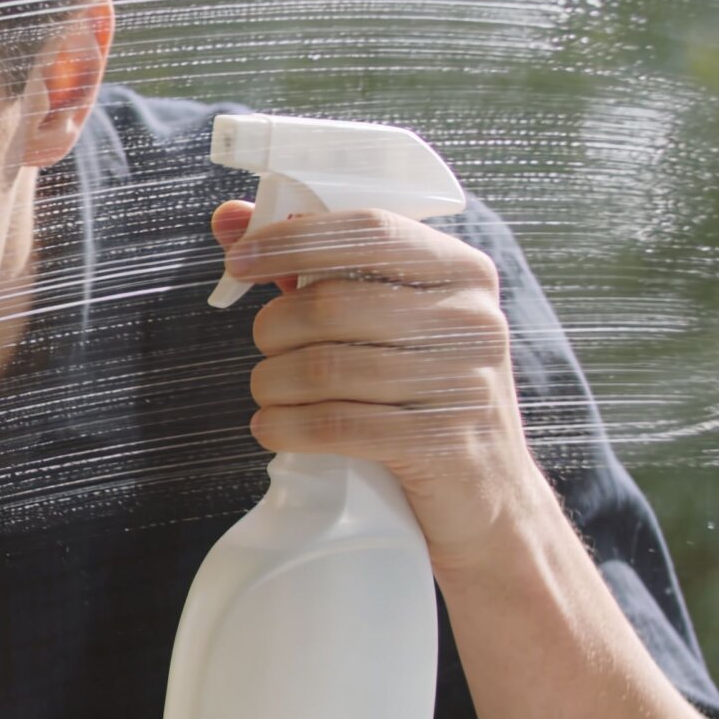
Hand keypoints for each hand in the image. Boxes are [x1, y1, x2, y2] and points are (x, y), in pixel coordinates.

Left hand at [211, 201, 562, 569]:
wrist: (489, 499)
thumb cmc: (418, 392)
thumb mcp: (386, 320)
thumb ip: (311, 264)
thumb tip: (229, 219)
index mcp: (462, 270)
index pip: (369, 229)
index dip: (293, 239)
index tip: (238, 261)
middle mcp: (473, 319)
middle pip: (332, 304)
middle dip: (274, 328)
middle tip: (267, 350)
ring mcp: (465, 384)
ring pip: (326, 367)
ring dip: (273, 383)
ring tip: (268, 393)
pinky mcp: (444, 445)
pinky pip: (338, 425)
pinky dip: (286, 426)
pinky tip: (270, 428)